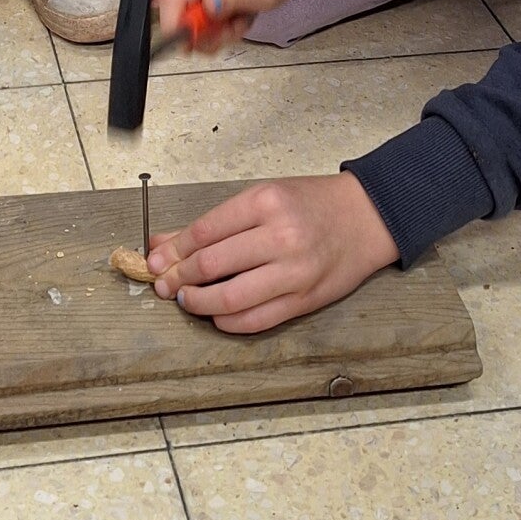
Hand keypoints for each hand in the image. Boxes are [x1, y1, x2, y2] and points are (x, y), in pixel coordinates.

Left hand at [148, 173, 398, 333]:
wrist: (366, 217)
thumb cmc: (312, 204)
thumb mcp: (262, 198)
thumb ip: (214, 222)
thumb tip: (161, 242)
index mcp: (266, 202)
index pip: (204, 231)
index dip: (172, 250)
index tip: (154, 260)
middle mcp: (280, 236)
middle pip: (211, 264)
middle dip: (178, 277)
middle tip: (163, 284)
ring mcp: (294, 271)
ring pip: (230, 297)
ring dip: (198, 303)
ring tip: (186, 299)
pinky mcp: (305, 300)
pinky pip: (256, 320)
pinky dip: (227, 322)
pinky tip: (216, 314)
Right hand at [151, 0, 308, 47]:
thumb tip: (208, 5)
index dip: (175, 26)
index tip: (197, 43)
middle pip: (177, 13)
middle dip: (205, 33)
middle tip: (235, 29)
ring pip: (187, 16)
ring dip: (215, 29)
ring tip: (241, 18)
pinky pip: (196, 10)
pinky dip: (216, 20)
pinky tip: (235, 11)